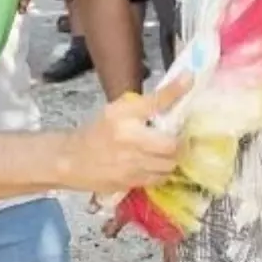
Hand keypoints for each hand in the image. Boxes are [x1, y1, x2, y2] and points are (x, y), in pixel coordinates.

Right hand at [68, 75, 191, 195]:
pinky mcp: (131, 183)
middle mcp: (130, 141)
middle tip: (176, 136)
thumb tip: (179, 86)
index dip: (176, 91)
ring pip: (169, 164)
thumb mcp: (118, 110)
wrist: (72, 160)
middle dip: (179, 142)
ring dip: (172, 158)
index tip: (189, 78)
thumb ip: (147, 103)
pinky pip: (159, 178)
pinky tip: (154, 163)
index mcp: (124, 118)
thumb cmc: (98, 131)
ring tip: (166, 151)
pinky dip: (162, 171)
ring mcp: (131, 165)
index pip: (156, 101)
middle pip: (172, 145)